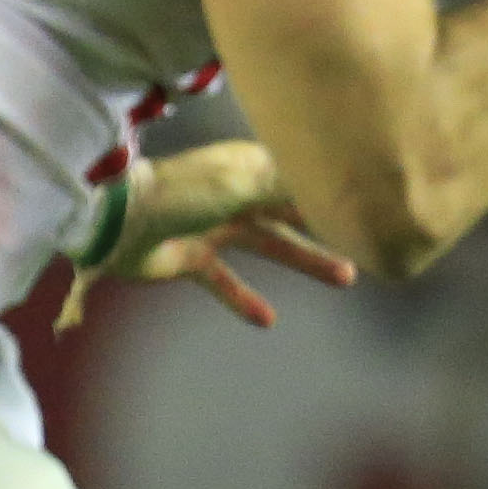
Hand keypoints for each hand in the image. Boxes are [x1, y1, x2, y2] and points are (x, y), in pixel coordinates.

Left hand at [61, 139, 357, 332]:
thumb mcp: (243, 182)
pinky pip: (221, 282)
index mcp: (244, 168)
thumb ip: (290, 182)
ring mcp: (208, 226)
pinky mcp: (187, 259)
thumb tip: (337, 178)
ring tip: (346, 278)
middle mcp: (230, 194)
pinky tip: (267, 320)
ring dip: (304, 260)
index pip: (296, 175)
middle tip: (370, 241)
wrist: (117, 223)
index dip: (328, 186)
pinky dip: (241, 299)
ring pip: (266, 245)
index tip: (371, 197)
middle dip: (327, 225)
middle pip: (289, 210)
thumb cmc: (182, 193)